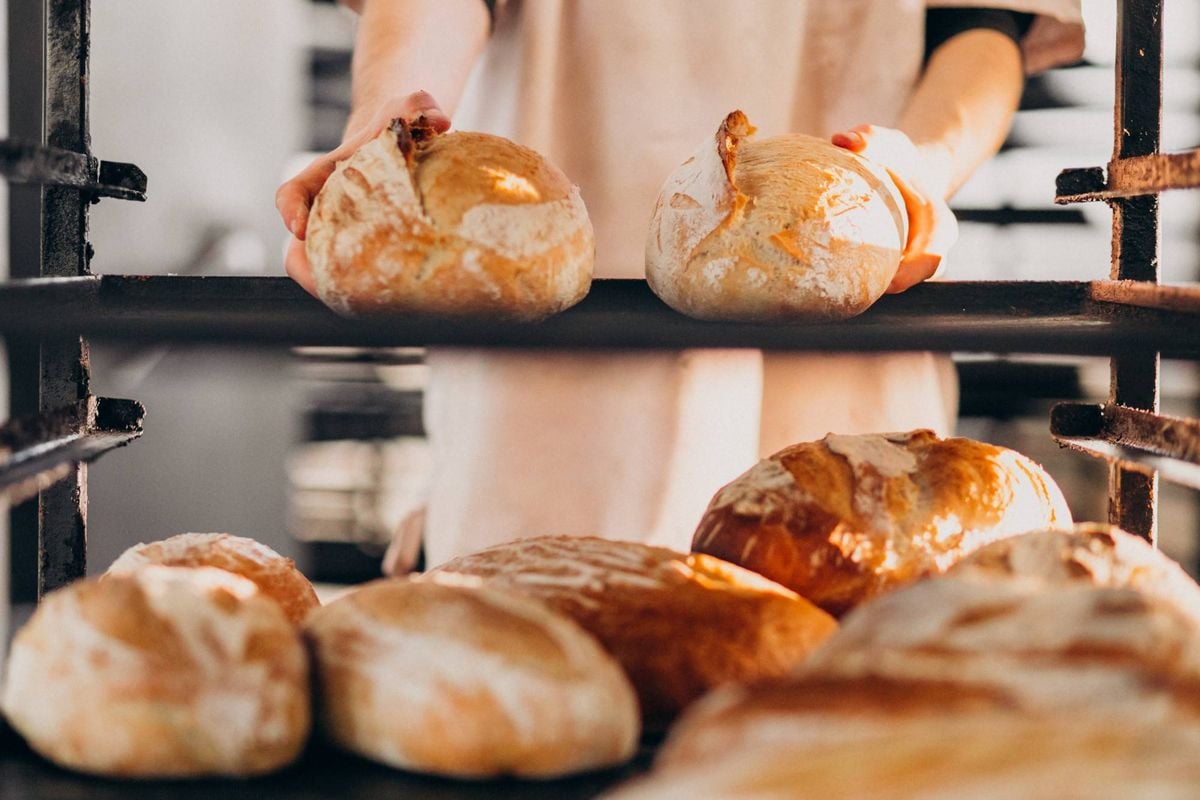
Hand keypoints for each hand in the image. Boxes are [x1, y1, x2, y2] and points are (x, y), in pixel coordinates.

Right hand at [275, 90, 449, 295]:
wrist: (404, 144)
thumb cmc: (400, 127)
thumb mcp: (408, 108)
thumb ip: (420, 105)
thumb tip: (440, 120)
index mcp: (325, 177)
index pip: (293, 194)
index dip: (290, 210)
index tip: (298, 226)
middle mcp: (327, 210)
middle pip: (301, 249)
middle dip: (308, 270)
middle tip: (328, 287)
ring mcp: (343, 235)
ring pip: (329, 272)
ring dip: (339, 291)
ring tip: (368, 308)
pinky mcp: (366, 254)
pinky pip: (359, 280)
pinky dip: (371, 295)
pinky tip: (399, 308)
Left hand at [831, 124, 957, 293]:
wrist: (901, 172)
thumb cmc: (894, 159)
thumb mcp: (886, 143)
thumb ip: (868, 139)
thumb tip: (842, 140)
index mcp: (937, 223)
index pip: (932, 255)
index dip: (911, 273)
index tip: (887, 284)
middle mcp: (930, 247)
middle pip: (915, 279)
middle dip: (888, 288)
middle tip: (855, 295)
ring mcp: (913, 260)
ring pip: (898, 284)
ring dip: (873, 291)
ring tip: (840, 295)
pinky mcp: (893, 265)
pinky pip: (881, 280)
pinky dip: (861, 284)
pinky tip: (830, 285)